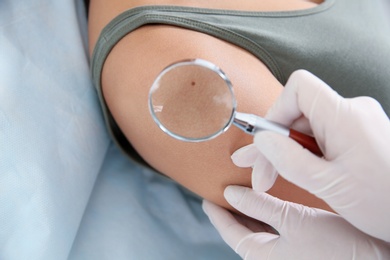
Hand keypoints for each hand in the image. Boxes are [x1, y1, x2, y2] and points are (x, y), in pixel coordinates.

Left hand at [203, 186, 389, 259]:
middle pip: (243, 232)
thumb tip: (230, 194)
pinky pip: (274, 230)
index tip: (208, 199)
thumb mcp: (292, 221)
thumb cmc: (336, 246)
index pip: (231, 234)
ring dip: (249, 213)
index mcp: (263, 258)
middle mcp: (272, 258)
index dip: (217, 215)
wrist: (375, 259)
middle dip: (232, 213)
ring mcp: (286, 254)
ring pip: (258, 231)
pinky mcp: (300, 247)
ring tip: (241, 196)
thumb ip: (260, 206)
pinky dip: (266, 216)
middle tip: (223, 194)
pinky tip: (267, 204)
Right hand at [231, 70, 389, 241]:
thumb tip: (262, 141)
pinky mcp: (359, 135)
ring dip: (288, 152)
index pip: (299, 88)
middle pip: (298, 113)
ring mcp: (357, 123)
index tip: (266, 140)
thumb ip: (288, 160)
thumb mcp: (328, 185)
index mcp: (346, 117)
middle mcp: (353, 112)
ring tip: (271, 177)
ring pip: (308, 128)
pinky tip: (298, 172)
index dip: (276, 110)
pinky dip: (306, 154)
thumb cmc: (386, 203)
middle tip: (258, 172)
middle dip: (274, 143)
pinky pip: (323, 136)